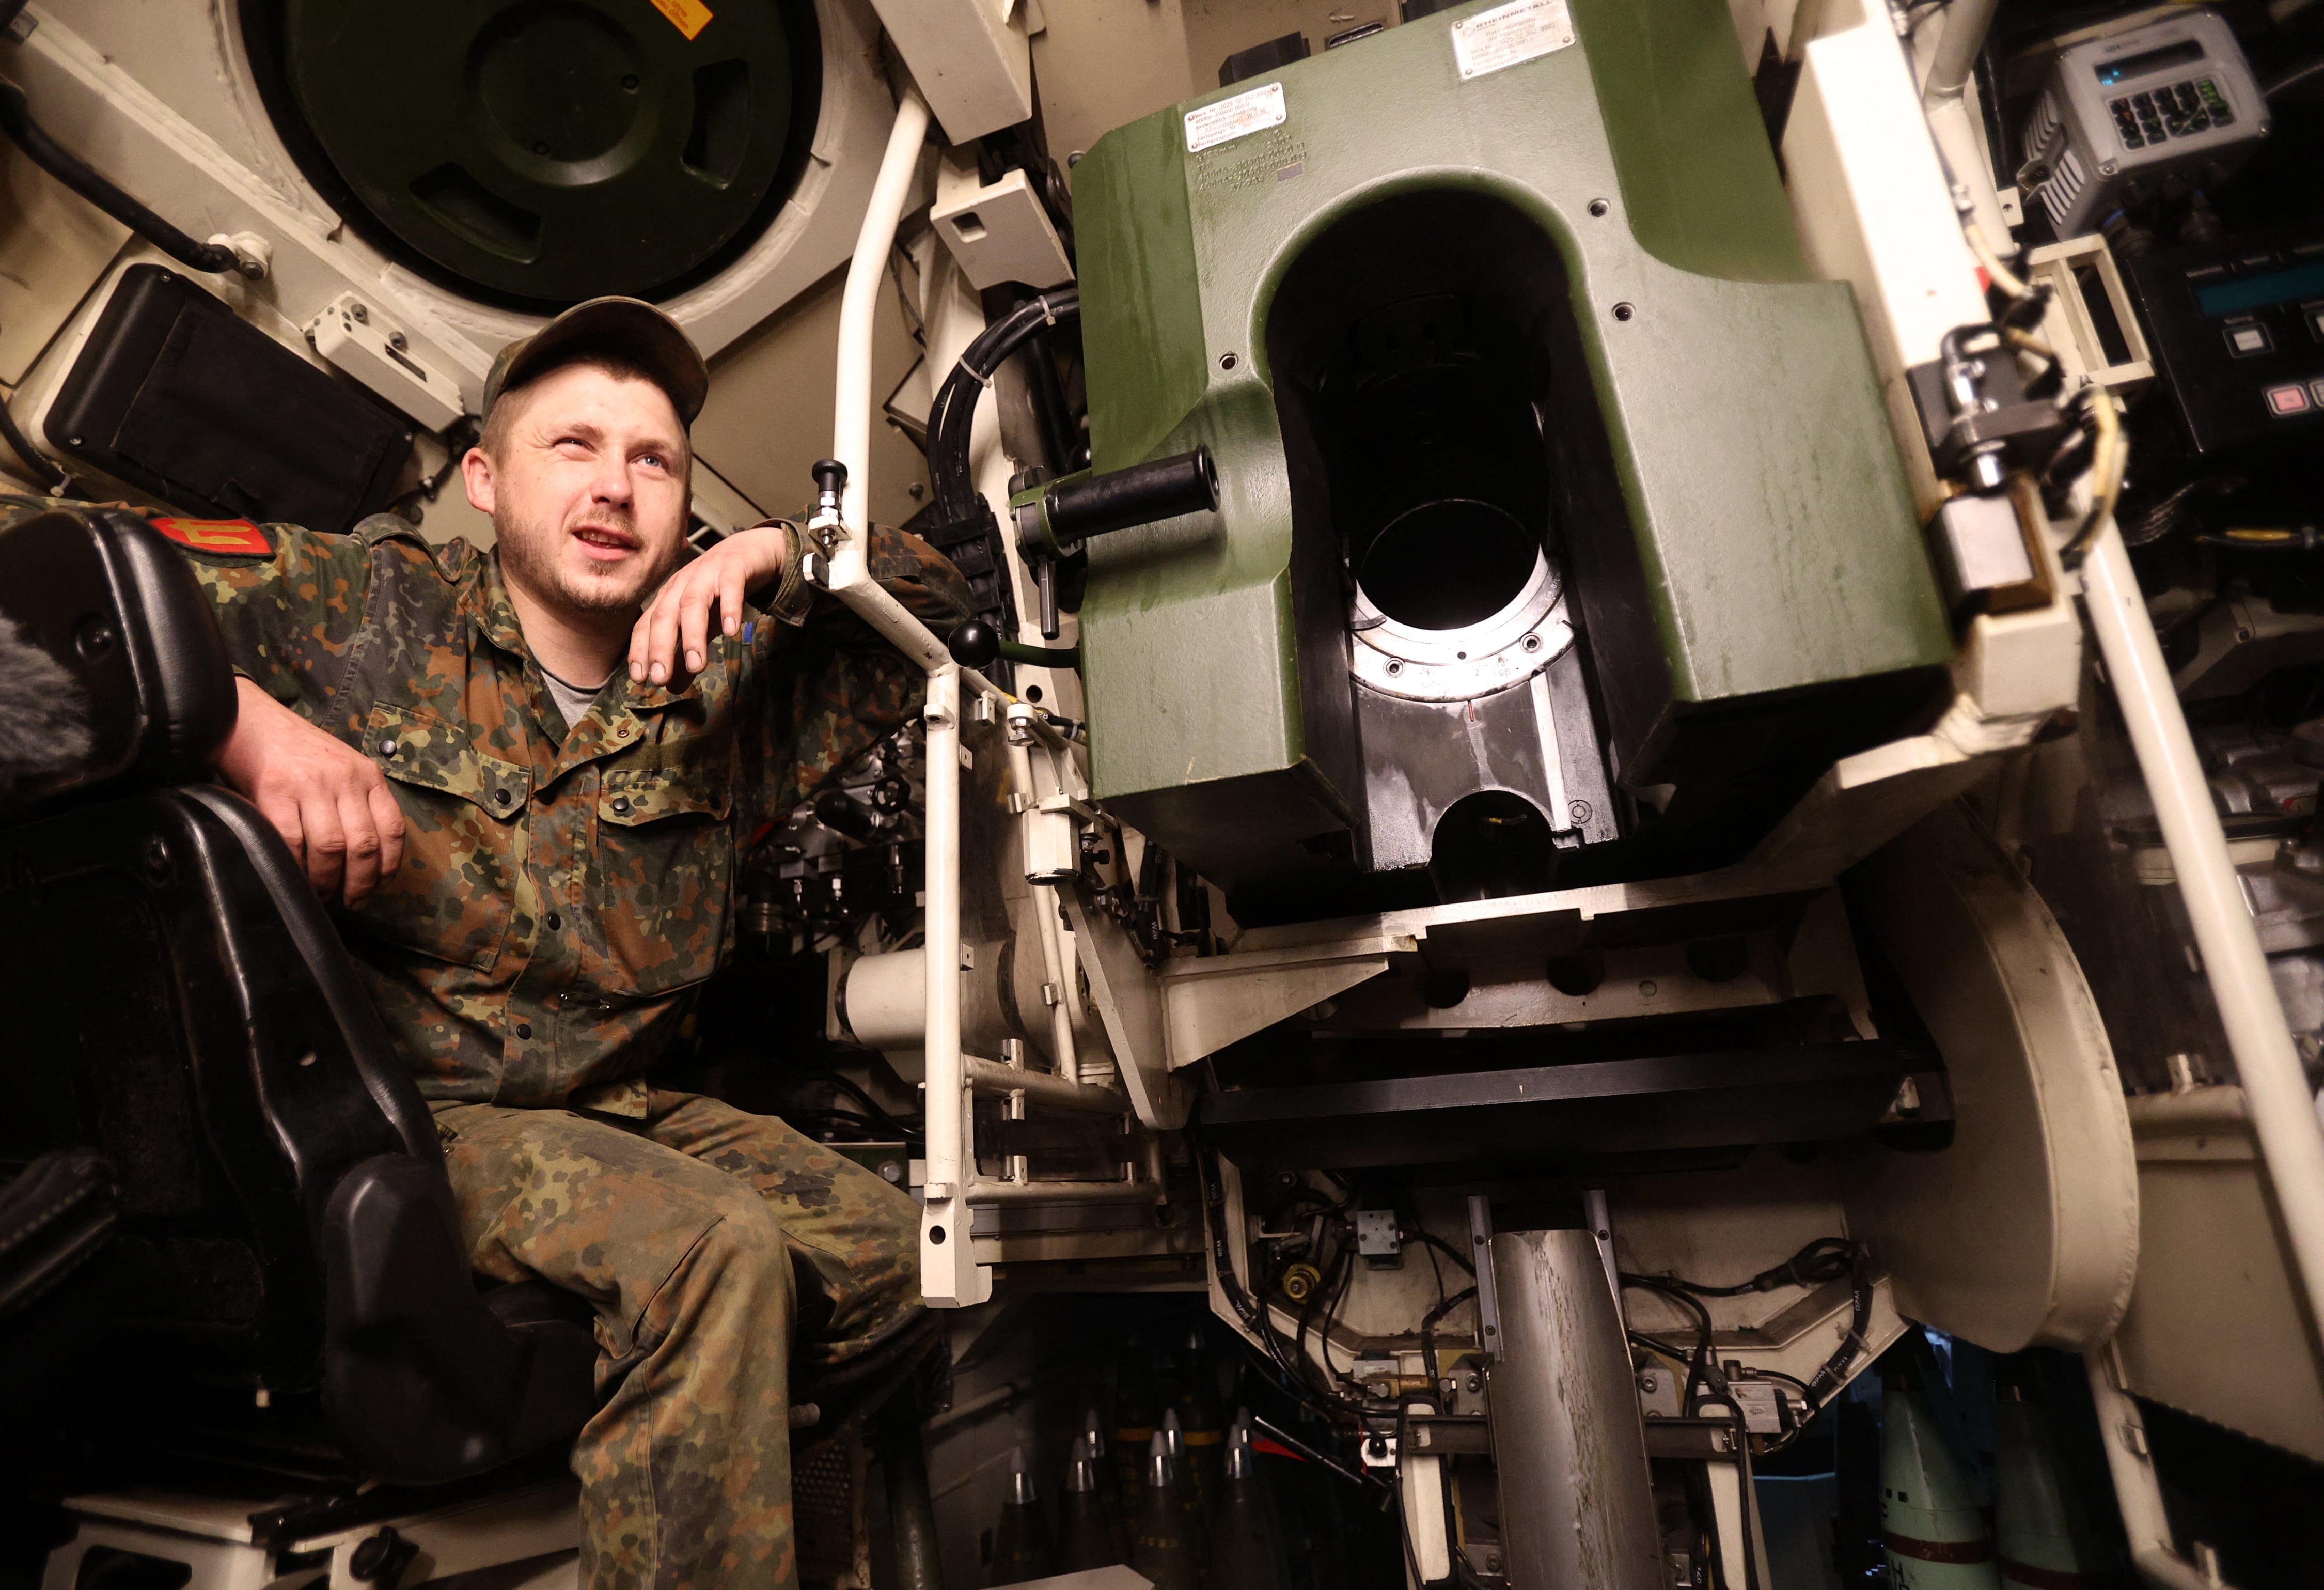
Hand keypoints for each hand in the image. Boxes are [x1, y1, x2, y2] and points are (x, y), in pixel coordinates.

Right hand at [214, 677, 406, 907]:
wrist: (247, 718)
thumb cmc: (293, 751)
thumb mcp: (338, 769)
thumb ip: (353, 803)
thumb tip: (362, 859)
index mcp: (367, 774)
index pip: (392, 828)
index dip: (388, 866)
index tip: (379, 886)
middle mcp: (345, 778)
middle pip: (364, 845)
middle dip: (359, 883)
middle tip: (350, 901)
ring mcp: (310, 784)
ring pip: (331, 848)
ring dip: (327, 882)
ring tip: (322, 895)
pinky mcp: (275, 791)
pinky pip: (292, 841)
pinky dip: (295, 867)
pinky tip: (295, 877)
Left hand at [629, 522, 791, 685]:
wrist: (749, 550)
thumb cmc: (719, 590)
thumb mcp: (701, 625)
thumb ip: (685, 653)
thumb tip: (671, 688)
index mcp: (669, 597)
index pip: (646, 624)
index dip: (640, 650)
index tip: (639, 679)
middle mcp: (682, 584)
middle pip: (665, 615)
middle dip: (659, 647)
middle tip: (660, 678)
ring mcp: (707, 573)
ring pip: (693, 603)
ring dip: (692, 634)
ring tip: (696, 665)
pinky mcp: (735, 567)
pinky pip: (730, 587)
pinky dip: (729, 608)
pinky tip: (731, 632)